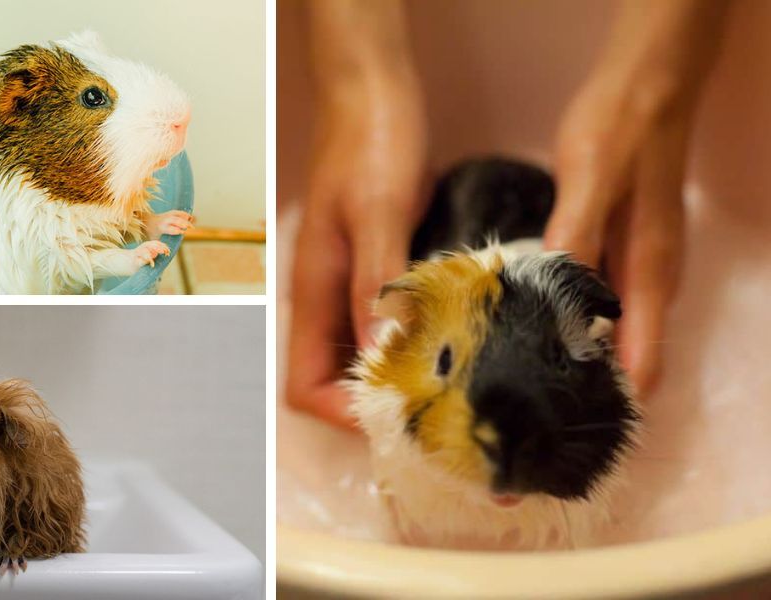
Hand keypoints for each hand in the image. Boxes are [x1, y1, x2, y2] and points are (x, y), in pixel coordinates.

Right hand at [286, 71, 426, 428]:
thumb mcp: (377, 211)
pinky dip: (420, 341)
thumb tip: (379, 358)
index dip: (343, 412)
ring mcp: (354, 283)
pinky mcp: (381, 267)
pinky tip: (462, 340)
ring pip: (366, 355)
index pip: (305, 384)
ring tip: (458, 388)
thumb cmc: (370, 141)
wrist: (374, 90)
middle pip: (336, 379)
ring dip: (403, 376)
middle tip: (442, 415)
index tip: (401, 415)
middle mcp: (329, 297)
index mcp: (314, 289)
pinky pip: (392, 323)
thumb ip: (375, 282)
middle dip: (378, 406)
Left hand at [545, 73, 689, 393]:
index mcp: (647, 274)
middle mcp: (649, 281)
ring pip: (614, 333)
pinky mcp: (622, 250)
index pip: (641, 362)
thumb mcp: (590, 182)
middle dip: (584, 391)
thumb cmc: (620, 133)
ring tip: (520, 385)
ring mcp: (639, 266)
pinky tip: (533, 328)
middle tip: (525, 417)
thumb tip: (559, 306)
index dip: (611, 404)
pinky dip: (574, 324)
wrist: (646, 87)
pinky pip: (602, 305)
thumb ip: (576, 240)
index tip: (565, 433)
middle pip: (627, 358)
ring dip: (577, 360)